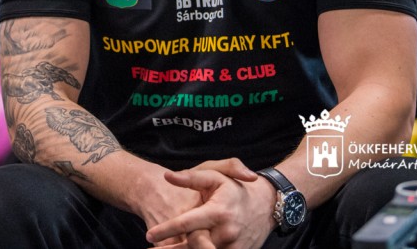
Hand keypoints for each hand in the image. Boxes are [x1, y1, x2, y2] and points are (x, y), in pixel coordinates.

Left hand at [146, 159, 273, 248]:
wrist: (266, 204)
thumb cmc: (234, 188)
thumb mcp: (214, 175)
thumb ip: (190, 177)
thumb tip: (168, 176)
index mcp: (217, 211)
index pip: (186, 223)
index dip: (166, 230)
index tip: (150, 235)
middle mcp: (226, 232)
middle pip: (192, 246)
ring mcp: (233, 246)